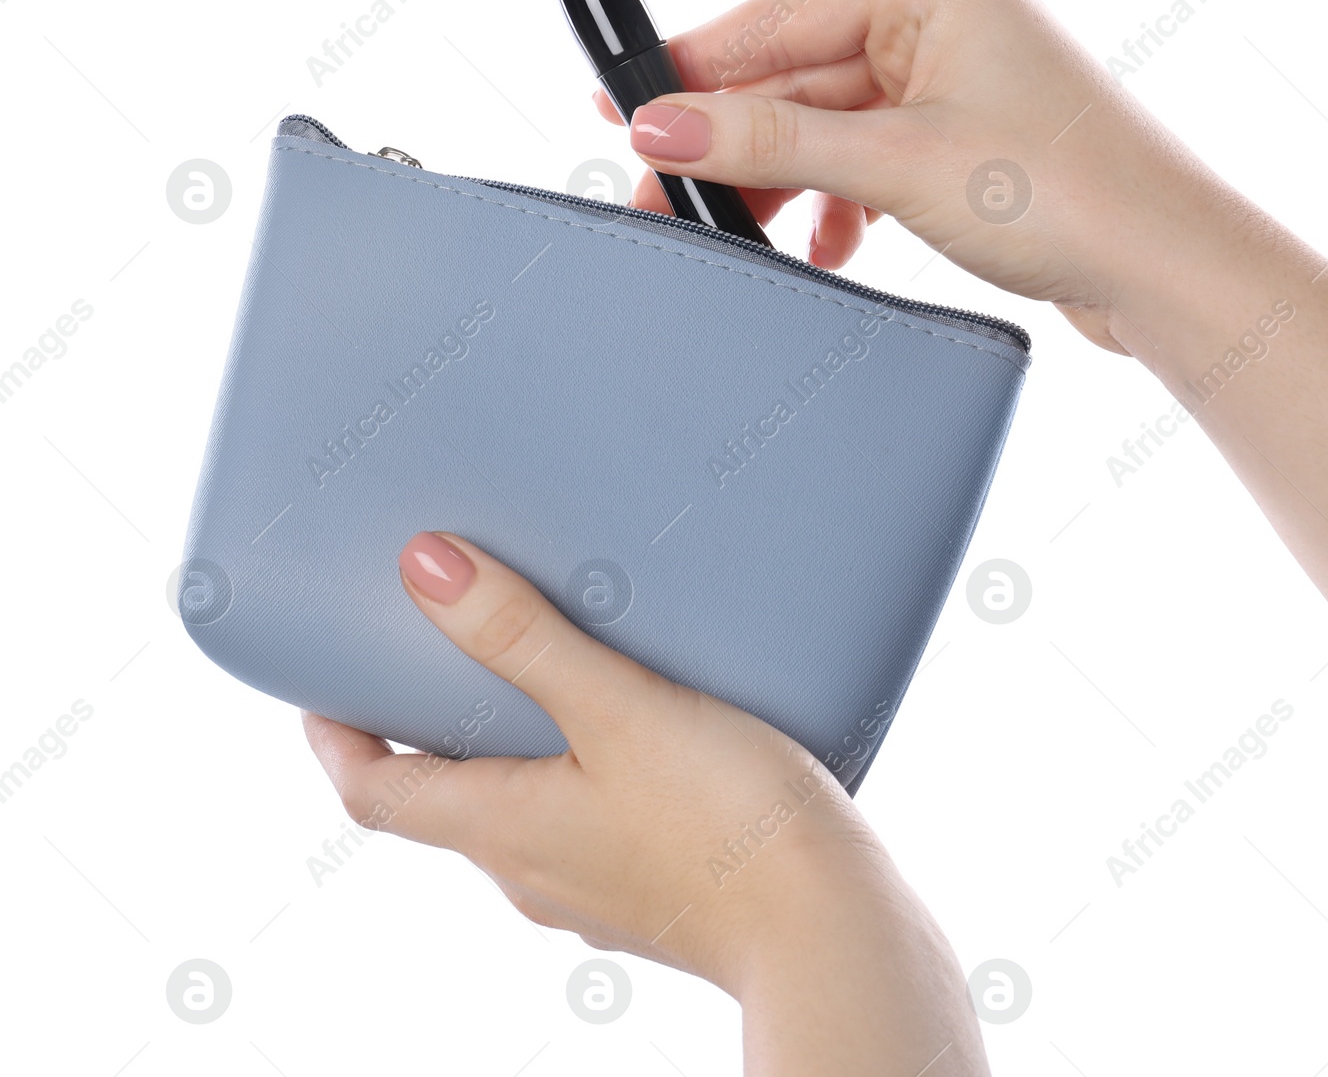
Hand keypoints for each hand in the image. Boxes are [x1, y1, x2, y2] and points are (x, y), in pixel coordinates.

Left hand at [304, 532, 986, 1072]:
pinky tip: (637, 730)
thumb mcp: (618, 710)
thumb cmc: (728, 826)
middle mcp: (533, 870)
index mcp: (503, 830)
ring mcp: (594, 888)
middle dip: (427, 727)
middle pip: (444, 797)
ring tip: (542, 670)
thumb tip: (423, 569)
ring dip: (508, 746)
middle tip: (437, 650)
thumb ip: (522, 637)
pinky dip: (577, 770)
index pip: (374, 791)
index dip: (335, 738)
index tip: (322, 685)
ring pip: (519, 808)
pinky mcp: (655, 887)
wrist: (833, 929)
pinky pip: (586, 821)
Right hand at [599, 0, 1226, 353]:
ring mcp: (962, 84)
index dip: (695, 68)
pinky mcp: (971, 145)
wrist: (1168, 274)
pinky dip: (842, 204)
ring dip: (790, 182)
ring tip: (750, 235)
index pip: (780, 17)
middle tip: (666, 194)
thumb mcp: (896, 162)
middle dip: (737, 142)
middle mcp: (949, 21)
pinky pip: (873, 161)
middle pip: (801, 75)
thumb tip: (665, 129)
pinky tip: (831, 247)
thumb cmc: (1070, 195)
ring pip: (833, 125)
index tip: (627, 109)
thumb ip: (769, 143)